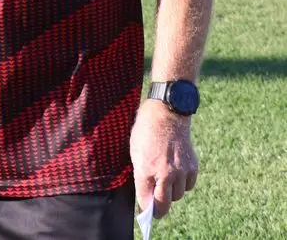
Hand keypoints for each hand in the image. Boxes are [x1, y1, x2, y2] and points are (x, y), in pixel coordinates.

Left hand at [130, 99, 198, 218]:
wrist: (166, 114)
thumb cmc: (145, 131)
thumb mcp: (135, 152)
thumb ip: (140, 174)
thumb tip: (145, 193)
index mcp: (146, 169)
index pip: (147, 199)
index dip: (146, 209)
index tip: (146, 213)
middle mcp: (165, 173)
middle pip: (165, 203)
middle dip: (159, 209)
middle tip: (156, 212)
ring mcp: (181, 170)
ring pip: (178, 195)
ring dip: (171, 194)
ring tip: (165, 187)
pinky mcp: (193, 166)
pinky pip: (188, 185)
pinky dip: (183, 185)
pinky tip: (176, 177)